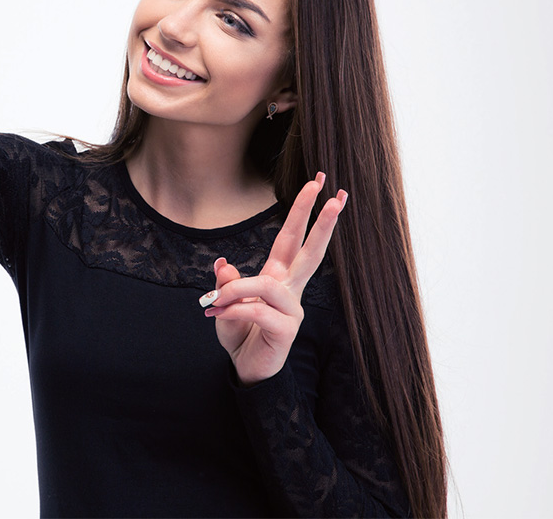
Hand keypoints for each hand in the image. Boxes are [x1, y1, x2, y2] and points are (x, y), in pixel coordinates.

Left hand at [201, 172, 347, 384]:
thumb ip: (226, 283)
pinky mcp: (285, 330)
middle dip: (322, 222)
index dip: (303, 210)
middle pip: (310, 250)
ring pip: (267, 286)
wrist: (246, 368)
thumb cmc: (239, 333)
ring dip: (237, 289)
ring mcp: (292, 310)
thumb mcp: (224, 303)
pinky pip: (257, 311)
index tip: (319, 183)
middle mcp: (290, 289)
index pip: (292, 237)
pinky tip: (218, 313)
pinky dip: (234, 310)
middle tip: (335, 195)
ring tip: (216, 300)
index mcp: (278, 276)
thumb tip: (223, 263)